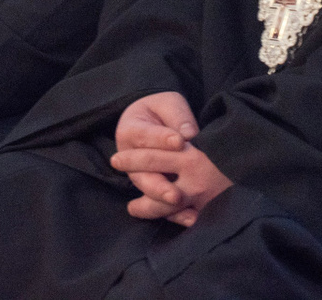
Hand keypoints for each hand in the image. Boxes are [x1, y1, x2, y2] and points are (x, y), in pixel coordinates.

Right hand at [110, 91, 231, 227]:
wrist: (154, 123)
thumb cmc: (162, 111)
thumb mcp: (168, 103)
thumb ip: (177, 115)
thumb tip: (189, 133)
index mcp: (130, 131)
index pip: (145, 137)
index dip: (162, 139)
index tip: (180, 141)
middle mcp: (131, 159)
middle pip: (142, 175)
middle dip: (159, 185)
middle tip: (175, 192)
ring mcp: (142, 178)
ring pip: (150, 193)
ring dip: (164, 200)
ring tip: (178, 202)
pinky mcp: (155, 191)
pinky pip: (161, 206)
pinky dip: (175, 214)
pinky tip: (190, 217)